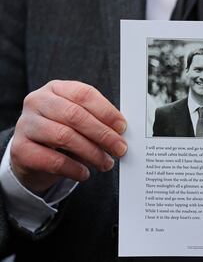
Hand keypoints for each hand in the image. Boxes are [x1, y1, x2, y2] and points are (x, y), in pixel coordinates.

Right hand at [11, 80, 126, 193]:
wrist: (31, 154)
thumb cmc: (61, 133)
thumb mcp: (78, 121)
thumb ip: (97, 121)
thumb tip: (121, 133)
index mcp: (56, 89)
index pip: (84, 94)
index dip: (106, 111)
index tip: (122, 127)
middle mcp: (37, 102)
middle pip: (75, 115)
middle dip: (103, 134)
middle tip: (119, 148)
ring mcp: (26, 124)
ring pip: (65, 136)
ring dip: (92, 153)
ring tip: (106, 163)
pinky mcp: (20, 149)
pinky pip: (53, 160)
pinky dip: (74, 168)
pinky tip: (85, 173)